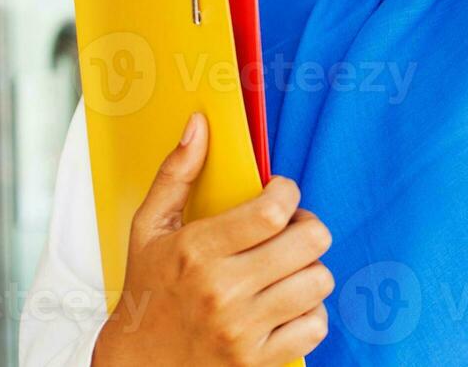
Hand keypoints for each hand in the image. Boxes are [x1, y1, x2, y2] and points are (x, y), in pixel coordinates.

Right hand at [92, 113, 333, 365]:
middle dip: (307, 229)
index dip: (288, 194)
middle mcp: (221, 291)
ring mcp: (241, 330)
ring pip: (319, 280)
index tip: (279, 196)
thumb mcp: (149, 230)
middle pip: (311, 241)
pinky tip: (284, 307)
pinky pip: (317, 323)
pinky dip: (309, 313)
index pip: (273, 210)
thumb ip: (177, 174)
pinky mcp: (257, 362)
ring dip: (308, 271)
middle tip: (289, 232)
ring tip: (284, 271)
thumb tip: (199, 124)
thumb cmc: (148, 292)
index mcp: (196, 252)